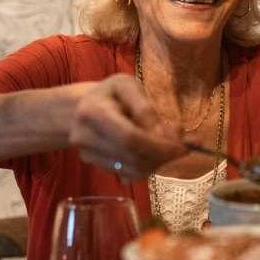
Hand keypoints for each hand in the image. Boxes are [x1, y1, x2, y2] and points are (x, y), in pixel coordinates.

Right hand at [66, 75, 185, 177]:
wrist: (78, 107)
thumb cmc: (110, 93)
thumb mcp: (127, 86)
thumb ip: (145, 107)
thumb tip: (162, 135)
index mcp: (94, 112)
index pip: (129, 138)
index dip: (158, 146)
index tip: (180, 146)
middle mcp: (85, 137)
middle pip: (132, 158)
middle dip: (161, 156)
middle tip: (180, 149)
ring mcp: (87, 154)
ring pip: (131, 171)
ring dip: (156, 164)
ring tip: (166, 149)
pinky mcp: (93, 164)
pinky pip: (126, 173)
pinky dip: (145, 167)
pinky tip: (151, 153)